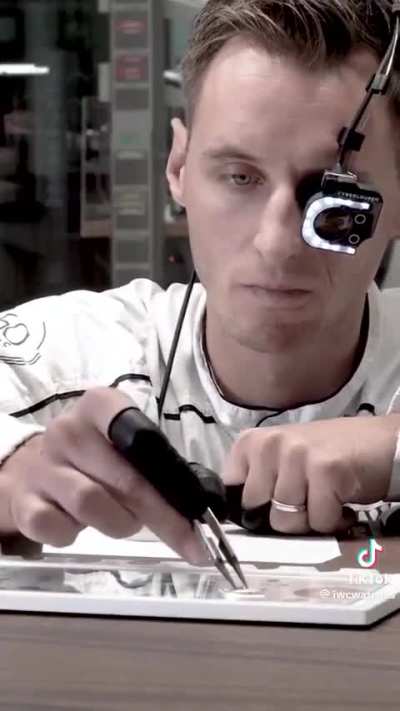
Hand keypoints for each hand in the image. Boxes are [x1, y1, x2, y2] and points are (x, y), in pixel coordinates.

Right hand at [0, 387, 206, 563]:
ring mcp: (44, 466)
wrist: (29, 467)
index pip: (141, 434)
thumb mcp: (120, 442)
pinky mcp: (24, 503)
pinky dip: (77, 536)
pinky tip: (79, 526)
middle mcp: (68, 430)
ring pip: (92, 503)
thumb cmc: (92, 455)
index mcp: (99, 406)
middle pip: (126, 479)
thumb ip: (155, 460)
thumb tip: (201, 500)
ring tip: (125, 523)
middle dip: (165, 517)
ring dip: (121, 523)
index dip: (172, 475)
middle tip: (193, 543)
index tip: (198, 506)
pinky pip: (59, 529)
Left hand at [222, 415, 399, 533]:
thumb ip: (261, 480)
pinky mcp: (325, 470)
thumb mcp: (285, 458)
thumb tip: (241, 519)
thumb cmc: (332, 453)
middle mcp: (270, 444)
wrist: (382, 442)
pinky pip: (318, 521)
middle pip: (258, 511)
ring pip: (286, 520)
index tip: (271, 507)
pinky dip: (333, 521)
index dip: (250, 508)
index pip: (230, 490)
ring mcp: (296, 455)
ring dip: (311, 520)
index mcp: (253, 442)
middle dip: (285, 517)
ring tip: (325, 500)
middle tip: (307, 502)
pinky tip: (342, 504)